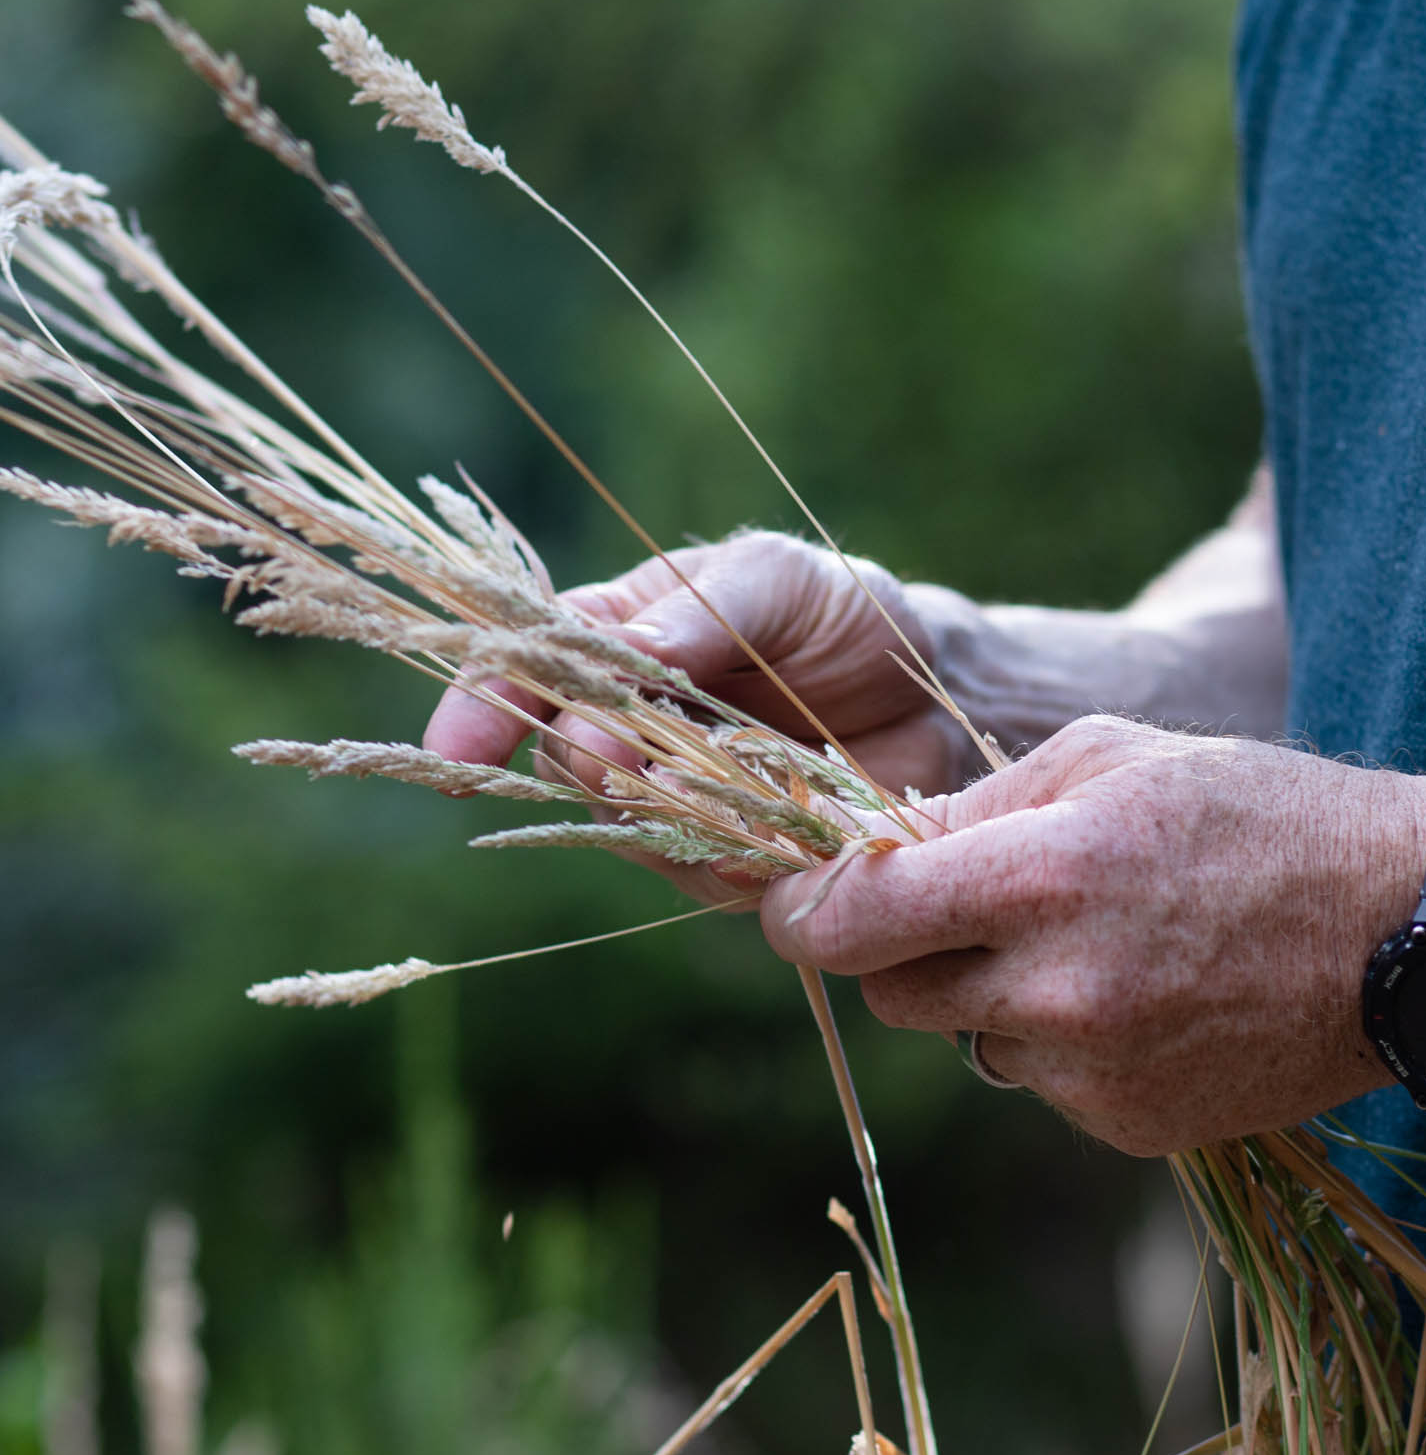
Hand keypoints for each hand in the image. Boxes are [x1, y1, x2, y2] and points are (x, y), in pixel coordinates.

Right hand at [421, 532, 975, 900]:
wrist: (939, 694)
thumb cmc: (846, 614)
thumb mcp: (778, 580)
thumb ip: (700, 612)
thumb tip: (621, 646)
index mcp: (618, 640)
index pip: (522, 671)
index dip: (477, 709)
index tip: (458, 751)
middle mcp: (629, 727)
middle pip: (562, 760)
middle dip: (588, 760)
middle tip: (630, 753)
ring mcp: (675, 800)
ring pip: (626, 827)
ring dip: (662, 813)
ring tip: (730, 782)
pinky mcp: (731, 859)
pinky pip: (703, 874)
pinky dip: (728, 858)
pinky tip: (771, 834)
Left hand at [761, 715, 1425, 1153]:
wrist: (1410, 935)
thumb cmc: (1262, 814)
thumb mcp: (1115, 757)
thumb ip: (980, 805)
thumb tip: (877, 846)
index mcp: (1043, 876)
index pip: (850, 918)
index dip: (798, 908)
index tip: (789, 897)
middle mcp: (1055, 992)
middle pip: (891, 988)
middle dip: (900, 943)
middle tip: (965, 898)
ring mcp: (1094, 1075)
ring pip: (968, 1037)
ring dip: (990, 992)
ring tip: (1094, 938)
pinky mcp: (1130, 1129)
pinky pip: (1041, 1083)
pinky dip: (1059, 1042)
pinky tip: (1142, 993)